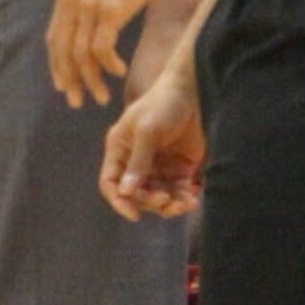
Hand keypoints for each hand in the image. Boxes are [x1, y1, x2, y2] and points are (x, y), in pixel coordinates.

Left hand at [47, 0, 168, 107]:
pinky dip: (108, 65)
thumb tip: (89, 30)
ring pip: (82, 55)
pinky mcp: (110, 9)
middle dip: (70, 81)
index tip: (63, 86)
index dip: (57, 66)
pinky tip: (118, 71)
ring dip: (91, 80)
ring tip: (101, 95)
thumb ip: (87, 4)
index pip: (54, 40)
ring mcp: (90, 6)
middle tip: (78, 101)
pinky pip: (102, 48)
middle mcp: (72, 2)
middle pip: (64, 52)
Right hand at [99, 72, 205, 221]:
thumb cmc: (163, 103)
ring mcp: (158, 166)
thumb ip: (138, 161)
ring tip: (185, 203)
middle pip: (136, 194)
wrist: (193, 90)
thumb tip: (126, 192)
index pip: (111, 183)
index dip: (119, 201)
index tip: (135, 214)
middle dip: (150, 201)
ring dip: (170, 205)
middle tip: (166, 199)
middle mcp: (135, 161)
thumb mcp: (147, 130)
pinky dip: (184, 198)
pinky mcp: (179, 168)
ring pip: (158, 197)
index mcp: (119, 150)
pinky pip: (177, 191)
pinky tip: (193, 199)